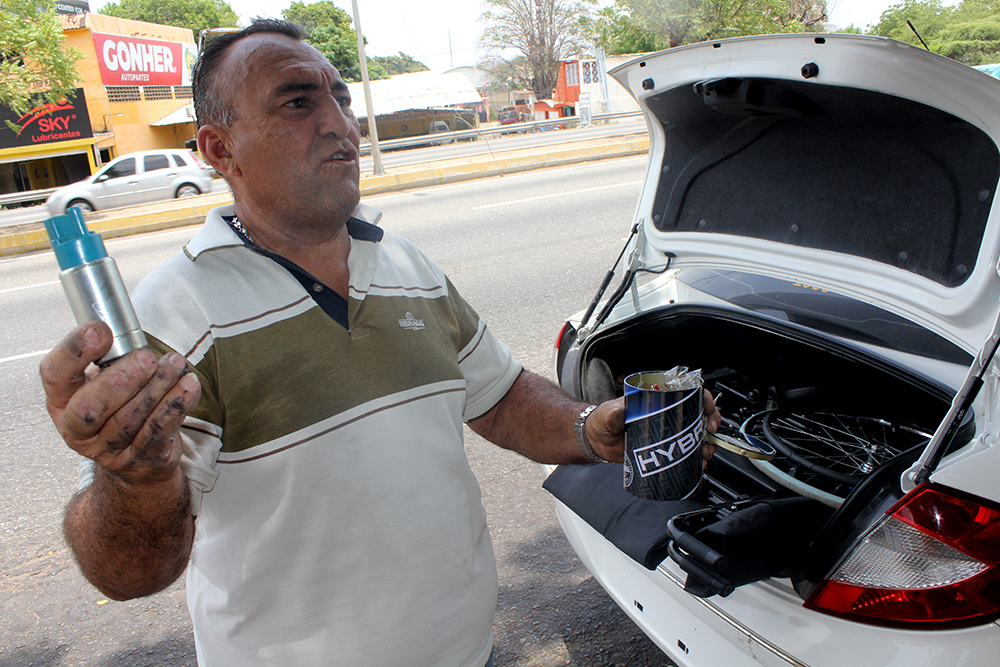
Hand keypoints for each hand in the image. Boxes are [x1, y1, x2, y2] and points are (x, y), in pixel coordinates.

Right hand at [40, 321, 200, 487]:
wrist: (138, 456)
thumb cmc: (122, 405)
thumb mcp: (105, 380)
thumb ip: (110, 355)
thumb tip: (123, 319)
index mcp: (61, 399)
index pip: (55, 373)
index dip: (75, 351)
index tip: (101, 330)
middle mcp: (76, 428)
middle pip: (90, 407)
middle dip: (122, 378)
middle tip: (147, 358)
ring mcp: (105, 449)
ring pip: (129, 418)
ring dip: (157, 387)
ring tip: (176, 364)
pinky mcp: (138, 460)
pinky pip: (157, 432)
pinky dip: (175, 406)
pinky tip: (189, 386)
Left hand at [588, 389, 720, 465]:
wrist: (597, 442)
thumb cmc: (603, 421)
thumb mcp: (608, 414)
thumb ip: (613, 413)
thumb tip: (620, 410)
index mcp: (656, 398)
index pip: (687, 391)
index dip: (702, 398)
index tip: (707, 408)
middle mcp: (666, 413)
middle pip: (698, 412)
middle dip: (710, 421)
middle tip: (709, 430)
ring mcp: (668, 431)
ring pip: (697, 433)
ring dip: (707, 441)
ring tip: (706, 450)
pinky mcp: (666, 448)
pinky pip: (687, 451)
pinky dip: (697, 457)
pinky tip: (700, 462)